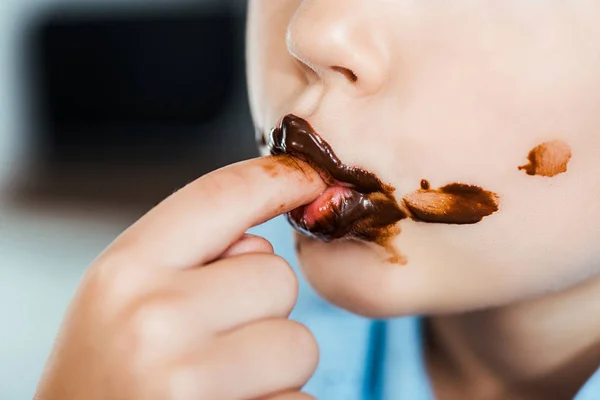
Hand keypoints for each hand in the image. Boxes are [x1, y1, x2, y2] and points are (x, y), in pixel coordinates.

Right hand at [35, 156, 325, 399]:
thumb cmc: (104, 376)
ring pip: (299, 344)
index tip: (308, 178)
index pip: (220, 197)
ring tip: (220, 383)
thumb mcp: (118, 300)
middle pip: (278, 276)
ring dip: (274, 366)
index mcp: (125, 273)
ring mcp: (191, 382)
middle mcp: (155, 320)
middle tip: (214, 342)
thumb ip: (186, 259)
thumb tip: (260, 243)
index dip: (277, 179)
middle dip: (262, 309)